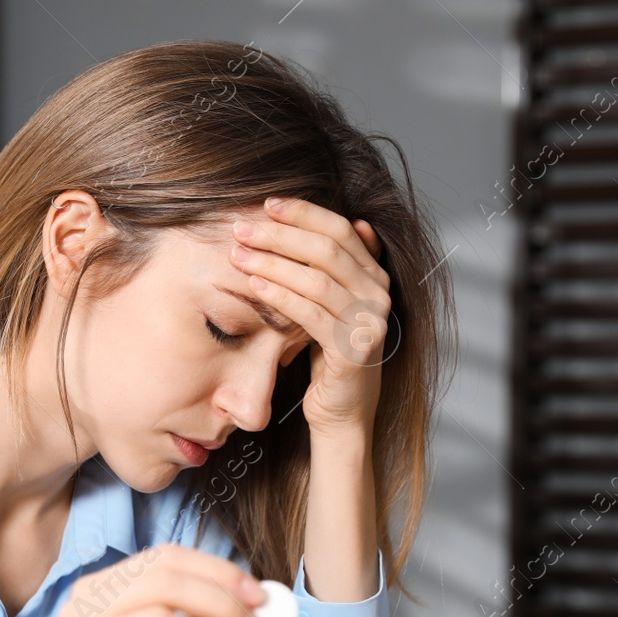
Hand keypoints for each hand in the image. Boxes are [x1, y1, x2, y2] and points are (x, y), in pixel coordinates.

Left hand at [229, 197, 391, 436]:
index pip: (340, 229)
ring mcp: (369, 323)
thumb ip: (340, 268)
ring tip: (238, 254)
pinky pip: (310, 314)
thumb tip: (356, 221)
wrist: (341, 412)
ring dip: (272, 262)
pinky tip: (253, 285)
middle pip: (327, 249)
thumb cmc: (330, 355)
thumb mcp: (334, 305)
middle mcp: (379, 295)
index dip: (303, 213)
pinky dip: (279, 296)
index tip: (266, 204)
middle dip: (280, 235)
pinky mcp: (353, 351)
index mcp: (376, 276)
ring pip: (317, 279)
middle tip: (241, 228)